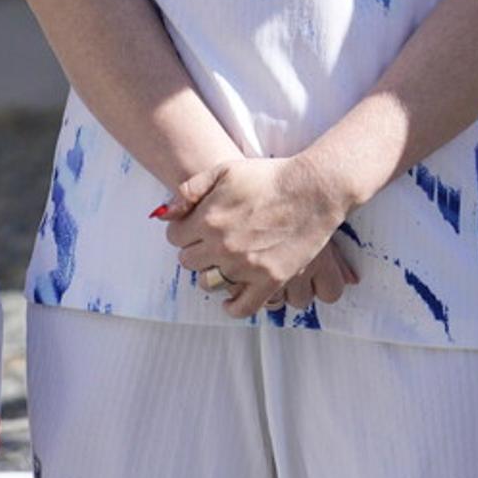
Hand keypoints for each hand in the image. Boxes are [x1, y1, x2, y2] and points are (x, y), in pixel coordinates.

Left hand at [165, 156, 359, 317]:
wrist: (313, 189)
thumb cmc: (270, 176)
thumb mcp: (224, 170)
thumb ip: (190, 190)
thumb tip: (164, 214)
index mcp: (208, 219)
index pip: (174, 237)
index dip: (183, 231)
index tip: (195, 228)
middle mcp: (222, 245)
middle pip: (187, 261)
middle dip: (195, 250)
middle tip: (210, 244)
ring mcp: (245, 266)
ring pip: (208, 283)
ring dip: (211, 274)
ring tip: (221, 264)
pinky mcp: (269, 280)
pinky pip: (241, 307)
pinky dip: (232, 307)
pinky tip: (230, 300)